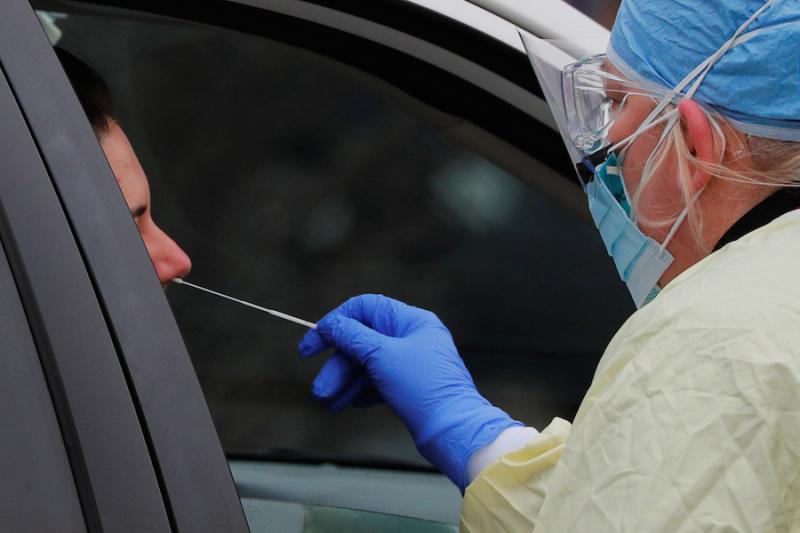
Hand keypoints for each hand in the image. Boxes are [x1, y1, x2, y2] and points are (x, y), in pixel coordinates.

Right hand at [299, 294, 519, 488]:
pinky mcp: (410, 387)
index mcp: (412, 321)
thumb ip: (352, 336)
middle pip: (363, 341)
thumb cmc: (423, 388)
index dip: (335, 322)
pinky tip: (347, 404)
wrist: (452, 432)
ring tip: (329, 402)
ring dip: (345, 382)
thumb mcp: (381, 356)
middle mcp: (413, 338)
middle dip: (338, 365)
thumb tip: (331, 324)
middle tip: (320, 389)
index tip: (312, 344)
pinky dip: (361, 392)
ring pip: (369, 365)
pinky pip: (379, 382)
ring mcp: (412, 363)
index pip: (365, 308)